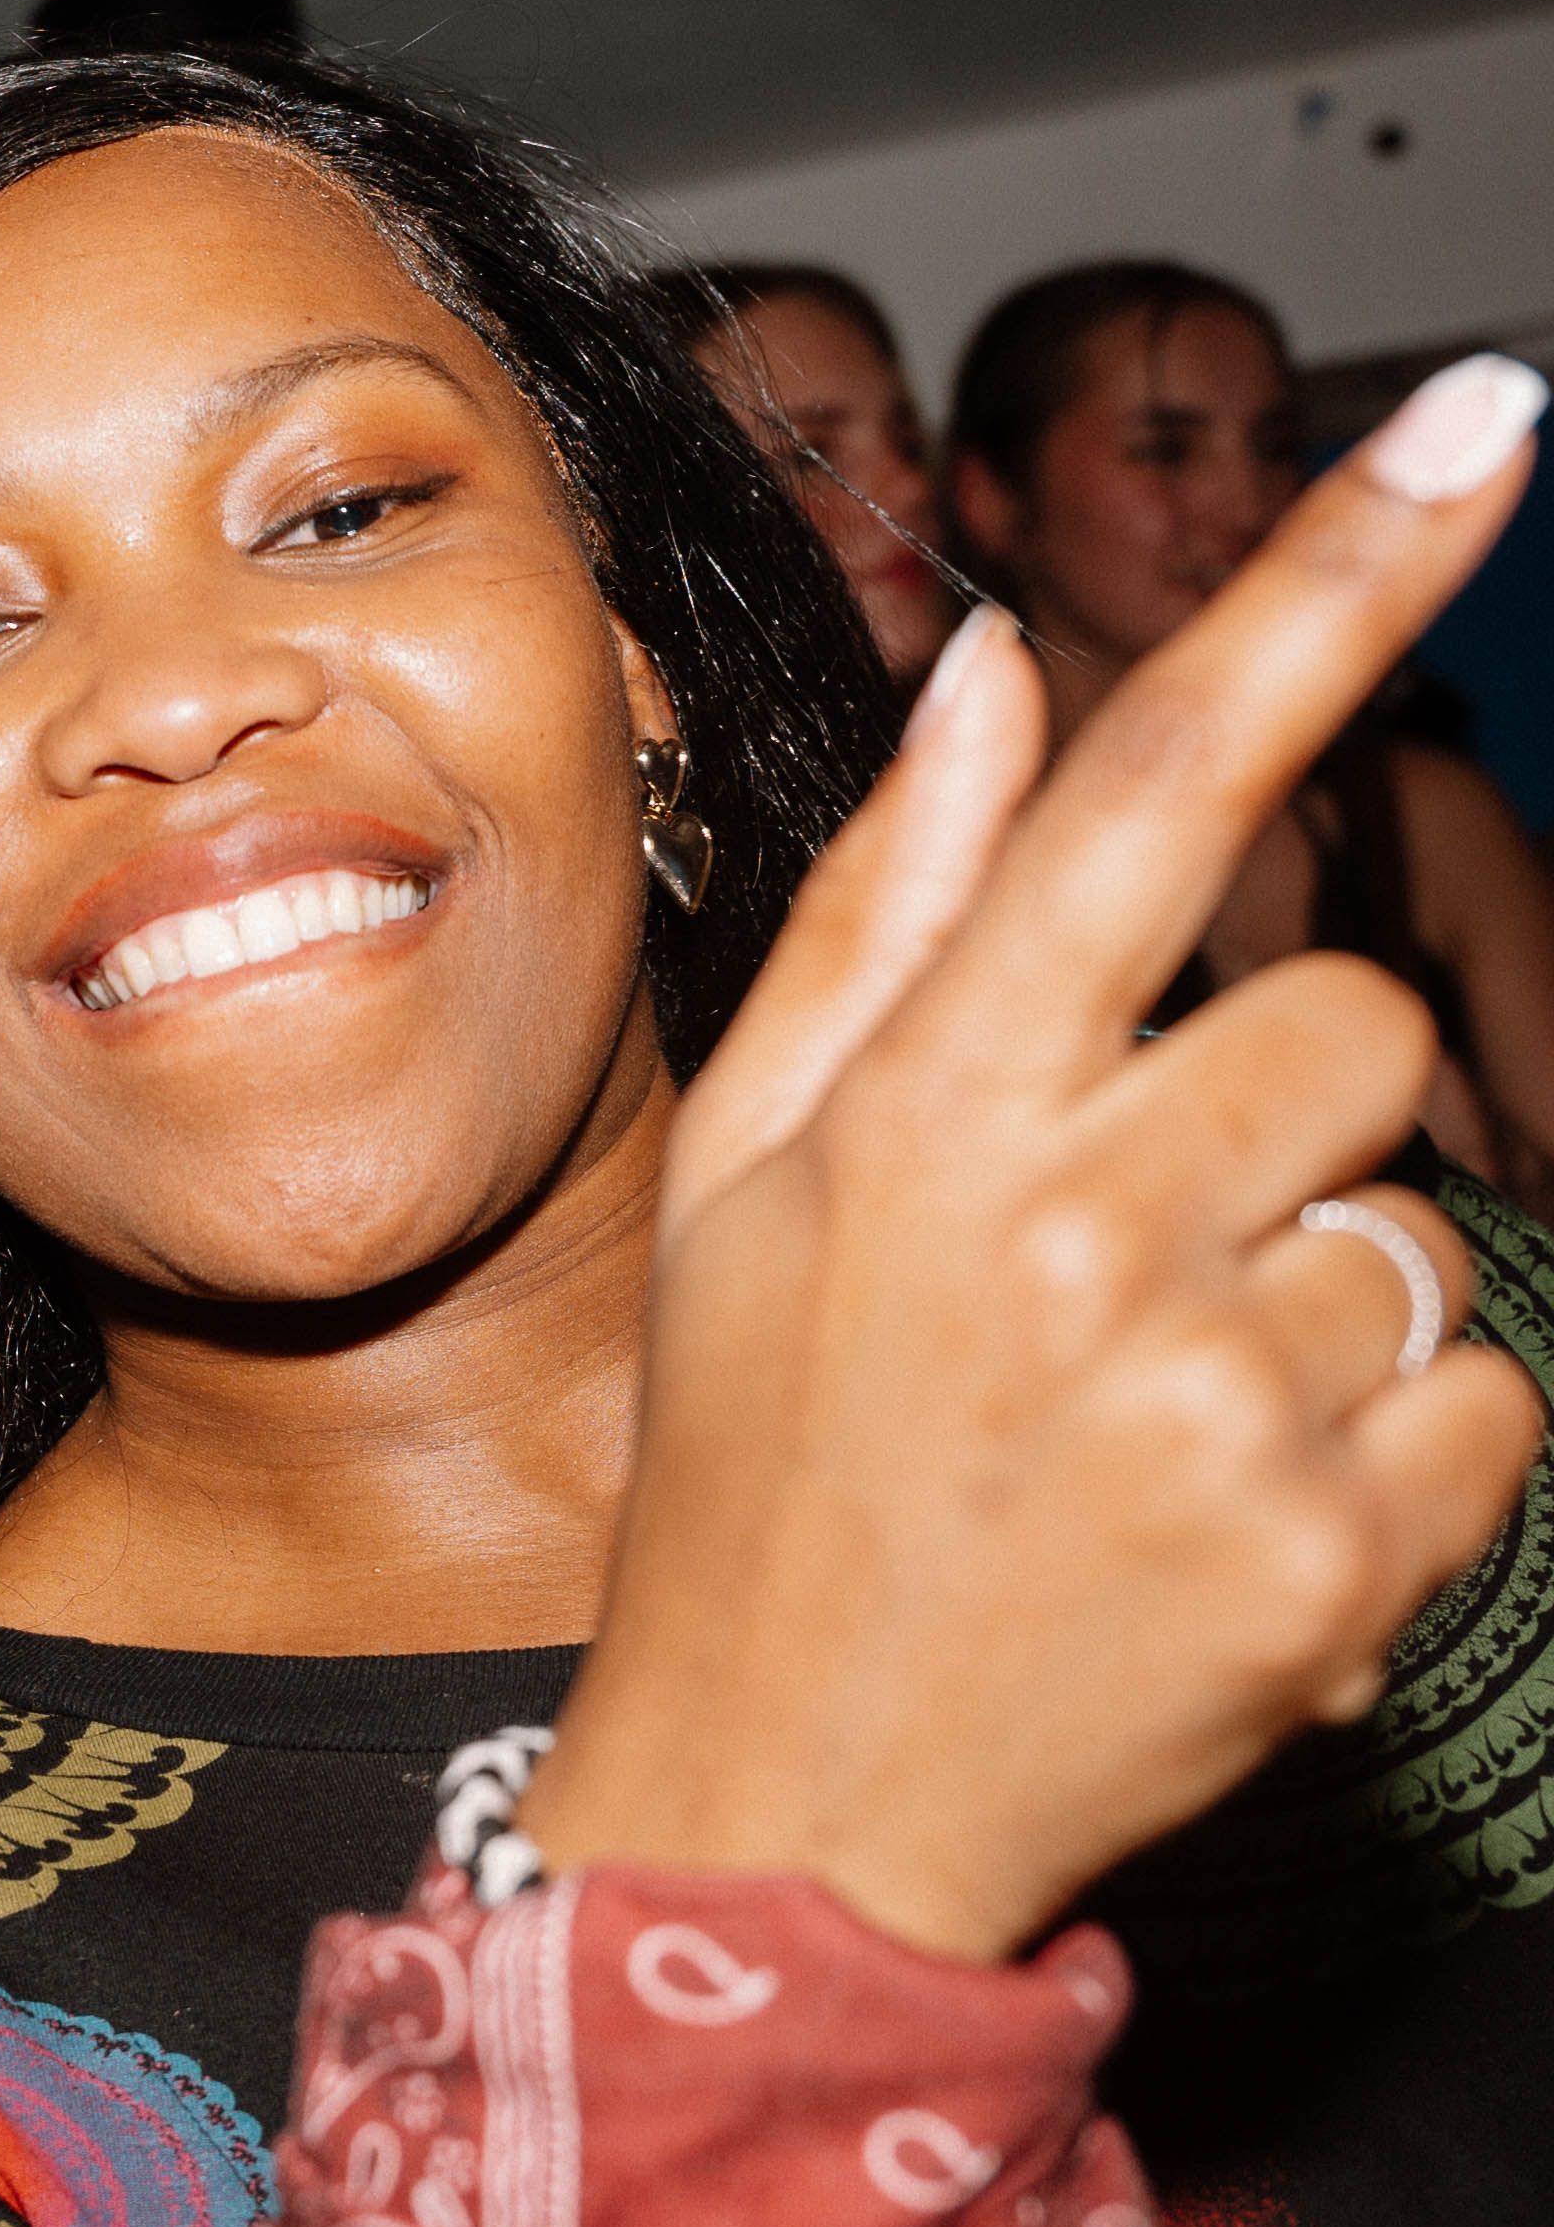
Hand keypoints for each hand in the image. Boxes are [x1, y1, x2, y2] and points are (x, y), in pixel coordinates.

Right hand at [529, 356, 1552, 1960]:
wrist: (785, 1811)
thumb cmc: (753, 1469)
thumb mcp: (746, 1182)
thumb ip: (876, 917)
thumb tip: (987, 673)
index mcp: (921, 1115)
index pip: (1154, 791)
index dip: (1326, 584)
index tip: (1490, 415)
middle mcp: (1070, 1229)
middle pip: (1339, 1027)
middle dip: (1269, 1122)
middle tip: (1113, 1273)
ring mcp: (1210, 1400)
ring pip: (1416, 1238)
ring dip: (1314, 1318)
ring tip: (1140, 1438)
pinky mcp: (1335, 1562)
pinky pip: (1487, 1418)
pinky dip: (1388, 1473)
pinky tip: (1223, 1538)